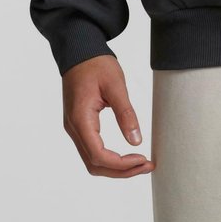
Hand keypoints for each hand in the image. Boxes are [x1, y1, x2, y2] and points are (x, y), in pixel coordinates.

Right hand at [62, 54, 154, 177]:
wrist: (79, 51)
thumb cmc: (96, 64)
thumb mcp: (116, 85)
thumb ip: (126, 113)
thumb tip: (136, 141)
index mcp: (80, 119)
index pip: (98, 155)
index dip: (121, 163)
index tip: (143, 158)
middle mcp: (74, 128)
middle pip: (94, 164)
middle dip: (121, 171)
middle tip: (146, 165)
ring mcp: (74, 128)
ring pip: (92, 160)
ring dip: (115, 167)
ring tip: (139, 163)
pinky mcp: (79, 125)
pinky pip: (91, 150)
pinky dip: (108, 158)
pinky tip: (125, 154)